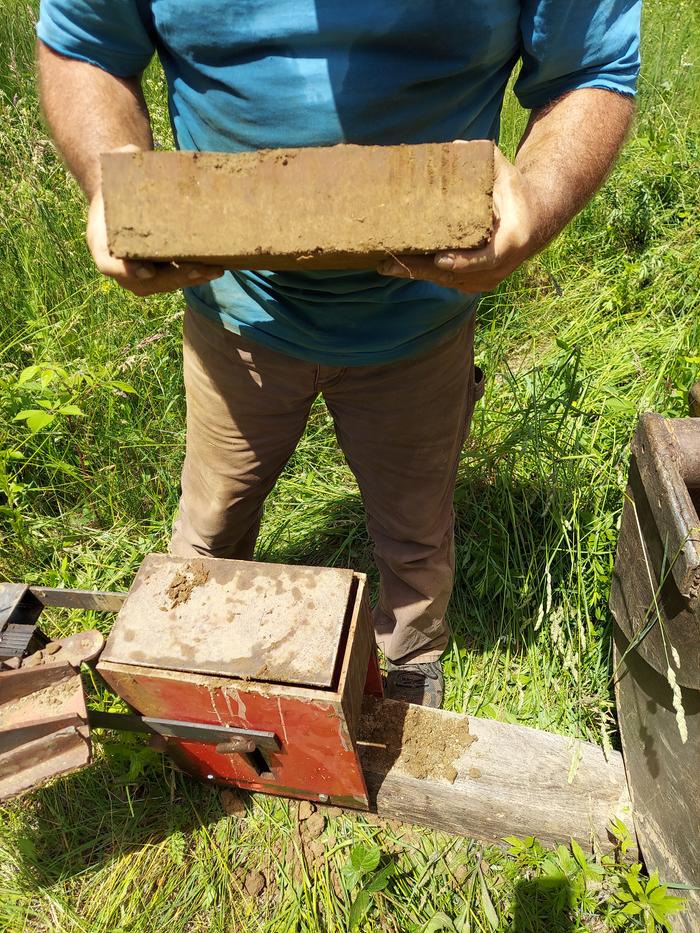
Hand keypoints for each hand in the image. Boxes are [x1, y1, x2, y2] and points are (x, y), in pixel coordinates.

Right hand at [86, 145, 224, 296]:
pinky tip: (216, 267)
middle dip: (174, 277)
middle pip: (146, 281)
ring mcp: (139, 275)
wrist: (124, 202)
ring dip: (191, 278)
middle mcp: (119, 267)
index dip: (127, 270)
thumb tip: (133, 150)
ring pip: (165, 284)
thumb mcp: (115, 173)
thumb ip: (121, 163)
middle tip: (197, 269)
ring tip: (215, 269)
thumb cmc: (118, 187)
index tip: (148, 271)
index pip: (110, 265)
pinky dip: (195, 275)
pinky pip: (175, 280)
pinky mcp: (158, 275)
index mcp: (101, 244)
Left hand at [377, 146, 545, 293]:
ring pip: (449, 281)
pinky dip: (425, 275)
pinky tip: (400, 267)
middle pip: (457, 275)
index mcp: (510, 242)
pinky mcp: (477, 284)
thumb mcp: (505, 173)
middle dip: (422, 270)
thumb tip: (453, 146)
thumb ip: (485, 160)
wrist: (537, 221)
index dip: (462, 261)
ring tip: (386, 265)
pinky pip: (449, 282)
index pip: (485, 259)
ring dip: (417, 274)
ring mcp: (488, 279)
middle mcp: (500, 268)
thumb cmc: (517, 193)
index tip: (439, 259)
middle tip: (390, 264)